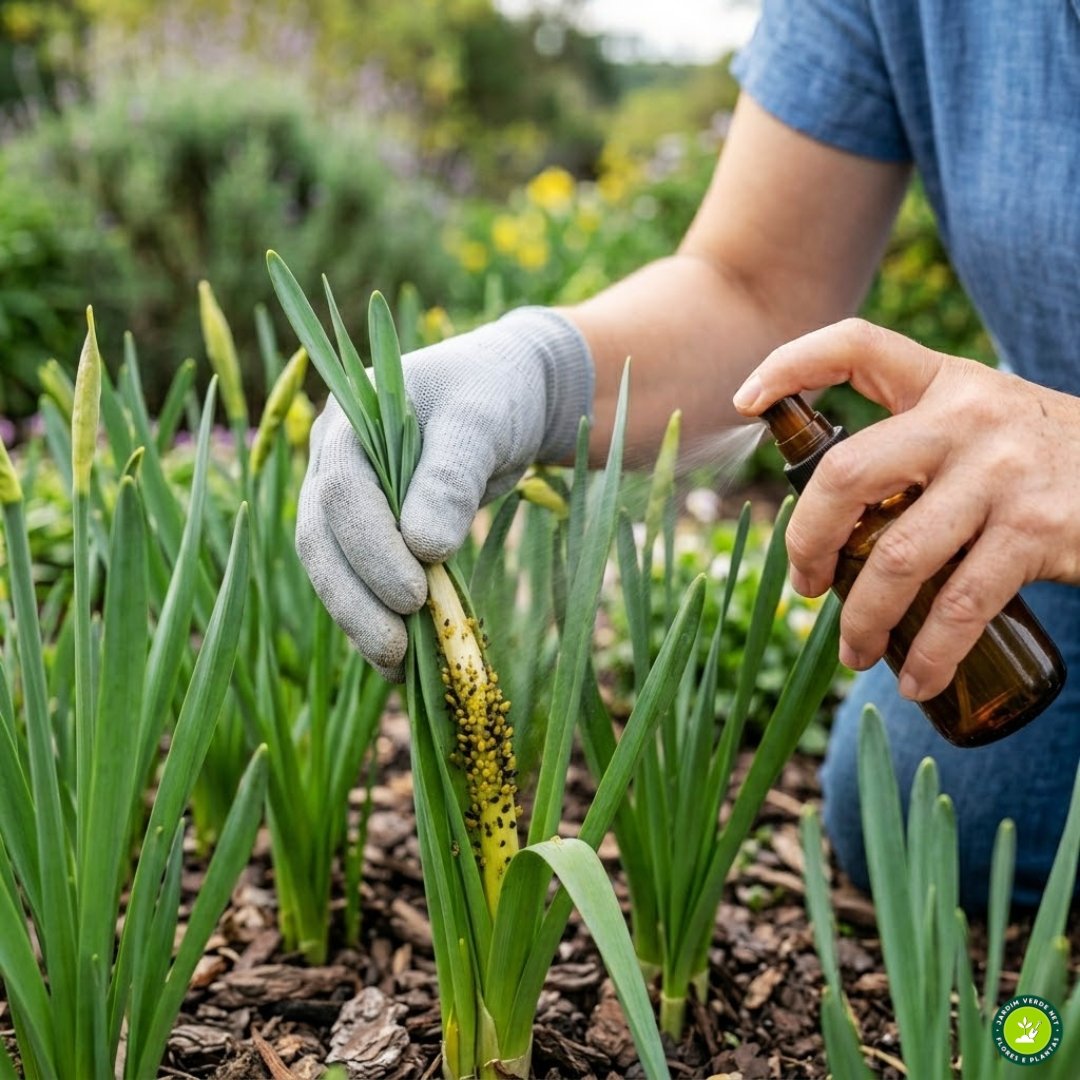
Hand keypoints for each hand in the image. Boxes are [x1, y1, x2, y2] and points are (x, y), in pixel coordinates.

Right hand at [296, 307, 592, 680]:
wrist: (508, 399)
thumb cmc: (493, 395)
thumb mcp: (480, 422)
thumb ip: (450, 476)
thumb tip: (424, 547)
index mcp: (348, 422)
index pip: (340, 491)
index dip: (371, 548)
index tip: (413, 593)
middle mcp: (332, 463)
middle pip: (321, 539)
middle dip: (355, 598)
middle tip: (397, 647)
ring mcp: (345, 502)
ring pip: (332, 568)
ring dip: (360, 619)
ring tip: (400, 665)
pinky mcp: (368, 535)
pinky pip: (358, 582)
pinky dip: (376, 621)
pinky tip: (404, 662)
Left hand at [732, 318, 1079, 700]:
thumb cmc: (1046, 459)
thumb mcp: (984, 423)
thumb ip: (920, 443)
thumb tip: (833, 516)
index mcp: (945, 382)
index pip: (856, 345)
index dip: (791, 364)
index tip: (746, 401)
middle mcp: (968, 416)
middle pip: (846, 473)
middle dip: (806, 539)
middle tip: (802, 583)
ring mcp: (1003, 473)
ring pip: (896, 557)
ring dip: (861, 618)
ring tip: (853, 651)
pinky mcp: (1036, 531)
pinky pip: (959, 606)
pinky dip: (928, 655)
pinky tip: (916, 683)